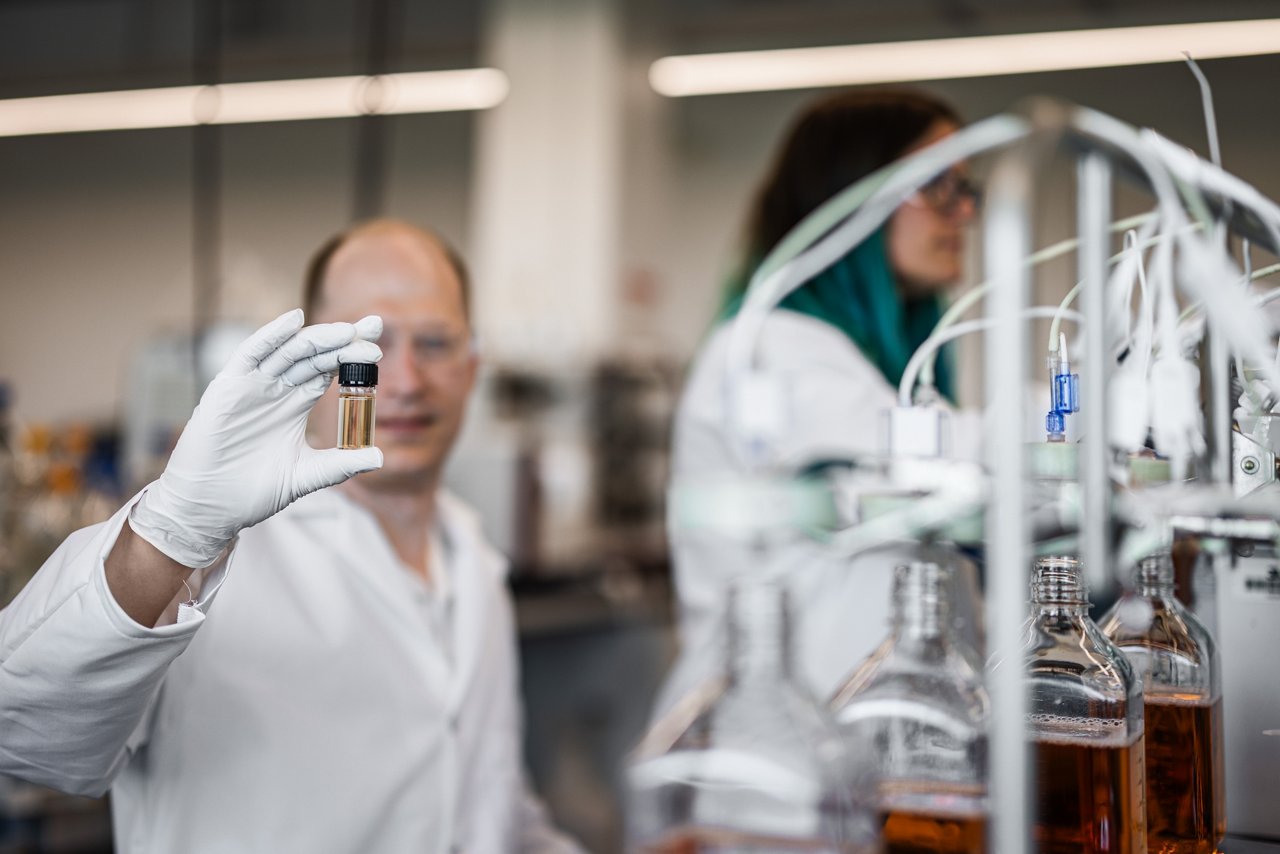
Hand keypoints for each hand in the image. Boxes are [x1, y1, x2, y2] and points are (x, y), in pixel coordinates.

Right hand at [129, 309, 383, 568]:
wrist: (210, 507)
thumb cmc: (252, 491)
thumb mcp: (306, 475)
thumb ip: (341, 465)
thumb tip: (381, 457)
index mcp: (296, 403)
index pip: (328, 369)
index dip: (351, 355)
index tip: (378, 347)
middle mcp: (276, 389)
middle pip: (314, 355)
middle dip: (342, 340)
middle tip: (372, 330)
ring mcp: (253, 385)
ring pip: (289, 351)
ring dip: (317, 338)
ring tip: (345, 330)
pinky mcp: (228, 387)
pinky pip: (251, 354)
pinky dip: (272, 335)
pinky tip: (294, 320)